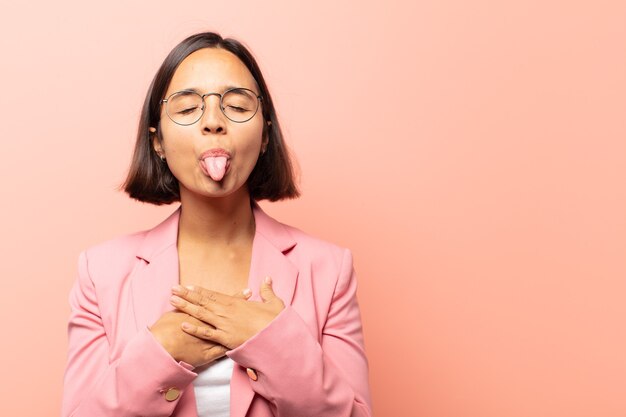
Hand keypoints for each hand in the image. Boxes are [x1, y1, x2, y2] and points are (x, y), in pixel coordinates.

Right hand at [148, 289, 249, 367]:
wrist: (162, 344)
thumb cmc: (164, 328)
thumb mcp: (174, 313)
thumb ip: (184, 308)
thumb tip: (186, 300)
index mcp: (203, 314)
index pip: (224, 304)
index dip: (237, 297)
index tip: (249, 291)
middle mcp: (210, 325)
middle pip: (231, 316)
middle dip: (245, 310)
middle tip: (259, 302)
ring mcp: (211, 340)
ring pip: (231, 333)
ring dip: (244, 327)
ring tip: (257, 321)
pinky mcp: (208, 354)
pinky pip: (224, 351)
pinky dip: (234, 348)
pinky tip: (245, 346)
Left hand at [169, 276, 284, 349]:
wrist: (276, 337)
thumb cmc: (274, 321)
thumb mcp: (273, 302)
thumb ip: (267, 290)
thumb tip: (267, 278)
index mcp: (235, 303)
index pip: (213, 294)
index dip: (199, 290)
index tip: (188, 286)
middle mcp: (226, 311)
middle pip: (203, 301)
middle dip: (187, 295)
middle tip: (173, 289)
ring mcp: (224, 325)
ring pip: (201, 314)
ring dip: (186, 307)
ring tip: (172, 301)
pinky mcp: (225, 338)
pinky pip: (207, 333)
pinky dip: (194, 329)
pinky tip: (183, 324)